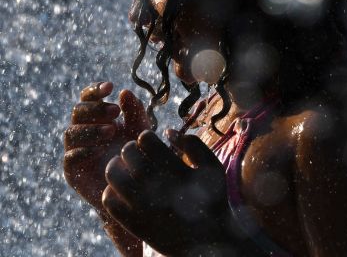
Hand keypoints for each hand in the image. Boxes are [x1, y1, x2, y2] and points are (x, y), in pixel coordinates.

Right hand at [63, 82, 149, 210]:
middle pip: (77, 112)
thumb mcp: (141, 131)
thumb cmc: (139, 156)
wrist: (136, 190)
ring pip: (71, 133)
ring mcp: (76, 151)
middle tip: (116, 112)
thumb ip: (134, 112)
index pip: (89, 99)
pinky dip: (82, 150)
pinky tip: (98, 149)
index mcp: (97, 119)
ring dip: (90, 129)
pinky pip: (70, 158)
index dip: (95, 91)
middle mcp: (83, 132)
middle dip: (95, 109)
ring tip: (111, 130)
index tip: (110, 87)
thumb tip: (124, 92)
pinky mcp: (73, 172)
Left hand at [102, 130, 236, 254]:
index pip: (146, 141)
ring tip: (125, 166)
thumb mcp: (212, 167)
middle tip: (135, 152)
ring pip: (114, 175)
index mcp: (177, 172)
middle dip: (130, 148)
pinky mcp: (133, 223)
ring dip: (116, 165)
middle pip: (128, 155)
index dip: (145, 137)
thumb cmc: (211, 198)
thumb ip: (194, 144)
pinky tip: (123, 188)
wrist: (207, 240)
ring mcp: (143, 208)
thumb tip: (168, 131)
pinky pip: (109, 200)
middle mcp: (158, 189)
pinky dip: (111, 189)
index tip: (150, 142)